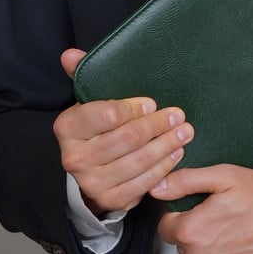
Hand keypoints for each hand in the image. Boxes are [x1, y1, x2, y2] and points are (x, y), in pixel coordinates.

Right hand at [53, 48, 193, 214]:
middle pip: (127, 138)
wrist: (89, 168)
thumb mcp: (90, 99)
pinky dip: (164, 166)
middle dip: (157, 125)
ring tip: (184, 131)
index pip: (105, 114)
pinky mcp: (111, 199)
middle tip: (178, 115)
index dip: (133, 109)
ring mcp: (92, 182)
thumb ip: (83, 73)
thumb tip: (69, 54)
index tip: (152, 103)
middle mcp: (75, 158)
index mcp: (67, 127)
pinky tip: (176, 152)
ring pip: (139, 161)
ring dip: (167, 145)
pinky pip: (144, 183)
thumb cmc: (96, 125)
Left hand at [157, 164, 252, 253]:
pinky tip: (237, 237)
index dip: (179, 209)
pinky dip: (220, 250)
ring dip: (207, 238)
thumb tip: (159, 185)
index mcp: (192, 230)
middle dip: (194, 224)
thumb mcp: (225, 177)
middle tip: (219, 208)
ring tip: (231, 222)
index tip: (196, 202)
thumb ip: (187, 181)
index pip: (165, 224)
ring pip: (197, 252)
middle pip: (181, 239)